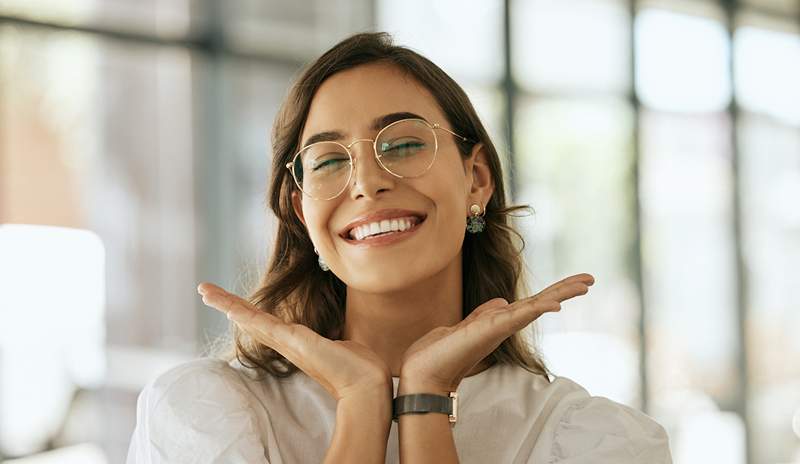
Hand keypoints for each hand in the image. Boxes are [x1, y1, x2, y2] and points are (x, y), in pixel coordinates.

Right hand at [197, 282, 391, 401]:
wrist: (367, 385)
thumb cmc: (360, 368)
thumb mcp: (343, 343)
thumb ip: (335, 338)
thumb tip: (340, 336)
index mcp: (297, 342)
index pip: (265, 322)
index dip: (246, 311)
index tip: (230, 302)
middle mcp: (287, 343)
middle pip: (250, 320)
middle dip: (227, 304)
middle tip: (204, 291)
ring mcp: (288, 343)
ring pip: (251, 320)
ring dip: (227, 304)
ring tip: (205, 292)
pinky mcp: (294, 342)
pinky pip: (264, 325)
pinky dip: (244, 314)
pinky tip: (228, 307)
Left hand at [398, 273, 594, 393]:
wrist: (422, 373)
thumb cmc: (439, 353)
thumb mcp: (466, 325)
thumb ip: (484, 314)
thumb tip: (501, 302)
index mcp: (499, 322)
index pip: (532, 302)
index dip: (553, 292)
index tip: (576, 282)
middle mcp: (503, 325)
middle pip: (540, 303)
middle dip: (565, 290)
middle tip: (591, 279)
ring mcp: (499, 328)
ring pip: (536, 306)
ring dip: (560, 294)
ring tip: (584, 284)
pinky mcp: (491, 330)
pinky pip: (519, 316)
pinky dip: (538, 309)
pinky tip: (555, 304)